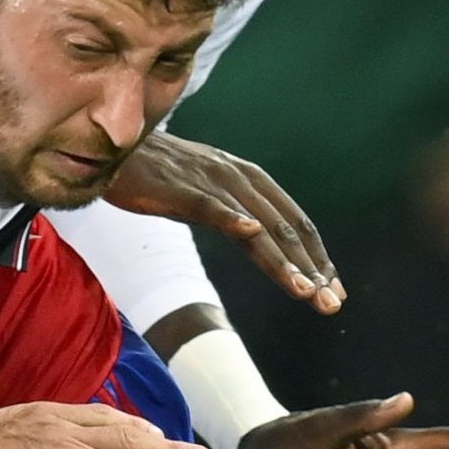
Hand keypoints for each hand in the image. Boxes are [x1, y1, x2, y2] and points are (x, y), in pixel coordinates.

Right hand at [111, 131, 341, 308]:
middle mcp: (239, 178)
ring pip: (256, 226)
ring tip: (305, 291)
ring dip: (283, 261)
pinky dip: (233, 219)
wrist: (114, 145)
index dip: (318, 257)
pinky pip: (210, 207)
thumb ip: (233, 212)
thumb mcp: (206, 193)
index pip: (294, 223)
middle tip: (332, 304)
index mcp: (248, 180)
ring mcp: (211, 183)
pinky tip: (251, 234)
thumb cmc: (156, 173)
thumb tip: (257, 236)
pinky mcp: (180, 189)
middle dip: (313, 269)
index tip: (334, 291)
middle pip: (285, 229)